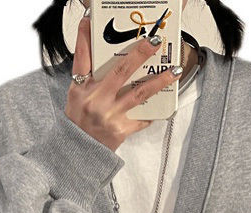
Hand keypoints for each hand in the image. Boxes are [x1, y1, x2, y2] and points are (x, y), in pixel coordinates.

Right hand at [65, 13, 182, 150]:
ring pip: (139, 93)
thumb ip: (88, 75)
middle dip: (139, 54)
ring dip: (159, 80)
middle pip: (120, 71)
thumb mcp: (76, 96)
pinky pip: (141, 119)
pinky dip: (152, 112)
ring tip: (174, 71)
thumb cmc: (79, 122)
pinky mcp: (120, 130)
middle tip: (155, 40)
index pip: (82, 58)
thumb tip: (98, 50)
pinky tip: (165, 104)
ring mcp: (109, 115)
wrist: (79, 153)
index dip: (85, 38)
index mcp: (81, 88)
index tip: (90, 20)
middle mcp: (95, 100)